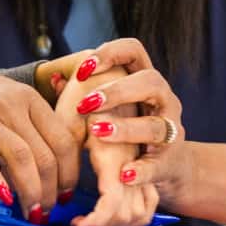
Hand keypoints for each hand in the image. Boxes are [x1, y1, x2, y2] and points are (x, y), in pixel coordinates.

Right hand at [0, 10, 78, 219]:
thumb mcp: (6, 100)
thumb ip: (28, 129)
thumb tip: (49, 173)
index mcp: (28, 99)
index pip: (64, 141)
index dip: (70, 174)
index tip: (65, 194)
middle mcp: (10, 106)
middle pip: (45, 155)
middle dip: (50, 191)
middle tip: (45, 211)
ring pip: (20, 157)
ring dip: (29, 191)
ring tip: (28, 211)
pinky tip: (1, 196)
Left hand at [53, 61, 157, 225]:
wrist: (166, 166)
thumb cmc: (125, 127)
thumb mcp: (104, 107)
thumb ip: (79, 93)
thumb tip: (53, 78)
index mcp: (143, 79)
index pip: (133, 51)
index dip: (110, 54)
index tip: (81, 70)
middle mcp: (163, 100)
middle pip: (151, 82)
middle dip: (118, 91)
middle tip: (85, 104)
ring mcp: (171, 130)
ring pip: (157, 125)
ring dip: (126, 128)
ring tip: (97, 132)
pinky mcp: (170, 162)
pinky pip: (159, 164)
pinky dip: (141, 170)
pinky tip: (123, 174)